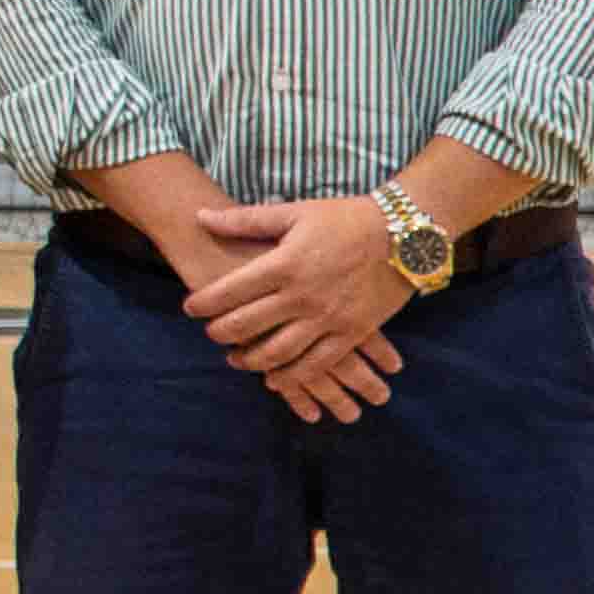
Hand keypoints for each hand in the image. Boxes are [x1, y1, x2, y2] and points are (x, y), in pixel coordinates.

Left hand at [184, 197, 421, 395]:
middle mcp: (302, 296)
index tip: (189, 308)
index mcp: (283, 264)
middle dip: (221, 333)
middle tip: (209, 334)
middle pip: (247, 325)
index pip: (229, 291)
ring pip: (278, 352)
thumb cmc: (344, 218)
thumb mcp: (293, 212)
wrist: (403, 233)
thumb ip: (245, 220)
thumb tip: (201, 216)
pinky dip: (293, 377)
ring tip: (235, 360)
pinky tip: (276, 381)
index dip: (203, 303)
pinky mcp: (352, 333)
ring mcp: (328, 318)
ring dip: (251, 361)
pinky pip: (317, 364)